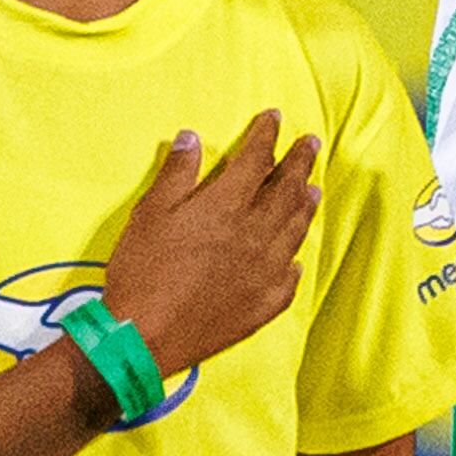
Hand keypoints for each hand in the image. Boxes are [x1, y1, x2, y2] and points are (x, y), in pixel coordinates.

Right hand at [97, 112, 319, 379]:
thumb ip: (176, 174)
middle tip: (311, 144)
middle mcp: (256, 235)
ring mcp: (265, 272)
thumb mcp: (150, 213)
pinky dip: (294, 261)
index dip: (266, 135)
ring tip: (313, 189)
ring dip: (305, 205)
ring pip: (295, 230)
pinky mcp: (263, 305)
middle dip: (300, 162)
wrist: (145, 336)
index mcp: (227, 207)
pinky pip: (289, 279)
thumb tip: (191, 137)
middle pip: (287, 190)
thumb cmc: (142, 271)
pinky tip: (295, 258)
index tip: (274, 118)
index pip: (256, 159)